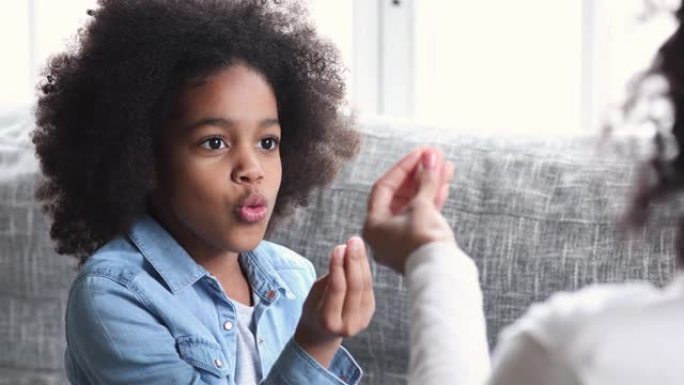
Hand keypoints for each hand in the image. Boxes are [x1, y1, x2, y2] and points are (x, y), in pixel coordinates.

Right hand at [294, 236, 374, 367]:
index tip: (339, 247)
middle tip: (353, 241)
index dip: (339, 267)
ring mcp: (362, 320)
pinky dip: (364, 270)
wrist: (322, 334)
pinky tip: (359, 256)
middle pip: (355, 287)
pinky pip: (368, 288)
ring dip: (361, 262)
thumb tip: (344, 251)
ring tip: (356, 244)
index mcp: (328, 321)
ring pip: (365, 286)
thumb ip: (330, 278)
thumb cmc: (313, 310)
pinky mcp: (369, 313)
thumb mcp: (314, 295)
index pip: (337, 289)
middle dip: (354, 261)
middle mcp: (348, 325)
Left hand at [363, 147, 455, 273]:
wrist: (442, 273)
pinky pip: (422, 216)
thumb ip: (426, 180)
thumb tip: (431, 157)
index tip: (421, 153)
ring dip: (428, 184)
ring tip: (445, 166)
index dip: (403, 167)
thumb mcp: (422, 206)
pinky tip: (445, 183)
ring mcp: (401, 239)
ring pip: (414, 205)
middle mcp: (383, 233)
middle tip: (434, 156)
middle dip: (418, 174)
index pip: (385, 187)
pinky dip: (432, 200)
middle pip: (400, 195)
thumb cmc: (423, 242)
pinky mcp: (417, 244)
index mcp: (373, 225)